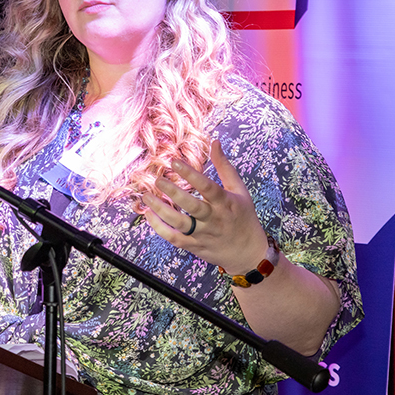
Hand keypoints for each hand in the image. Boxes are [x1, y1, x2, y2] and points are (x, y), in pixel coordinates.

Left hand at [141, 139, 268, 273]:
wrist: (248, 253)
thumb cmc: (243, 217)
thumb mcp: (239, 190)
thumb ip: (225, 167)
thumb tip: (214, 142)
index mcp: (226, 202)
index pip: (207, 187)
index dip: (191, 175)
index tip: (174, 162)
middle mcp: (214, 218)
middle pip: (192, 206)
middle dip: (173, 192)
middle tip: (157, 179)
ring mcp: (203, 233)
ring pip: (179, 223)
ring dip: (160, 210)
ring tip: (146, 196)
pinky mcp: (194, 246)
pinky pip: (173, 238)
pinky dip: (159, 228)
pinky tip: (149, 214)